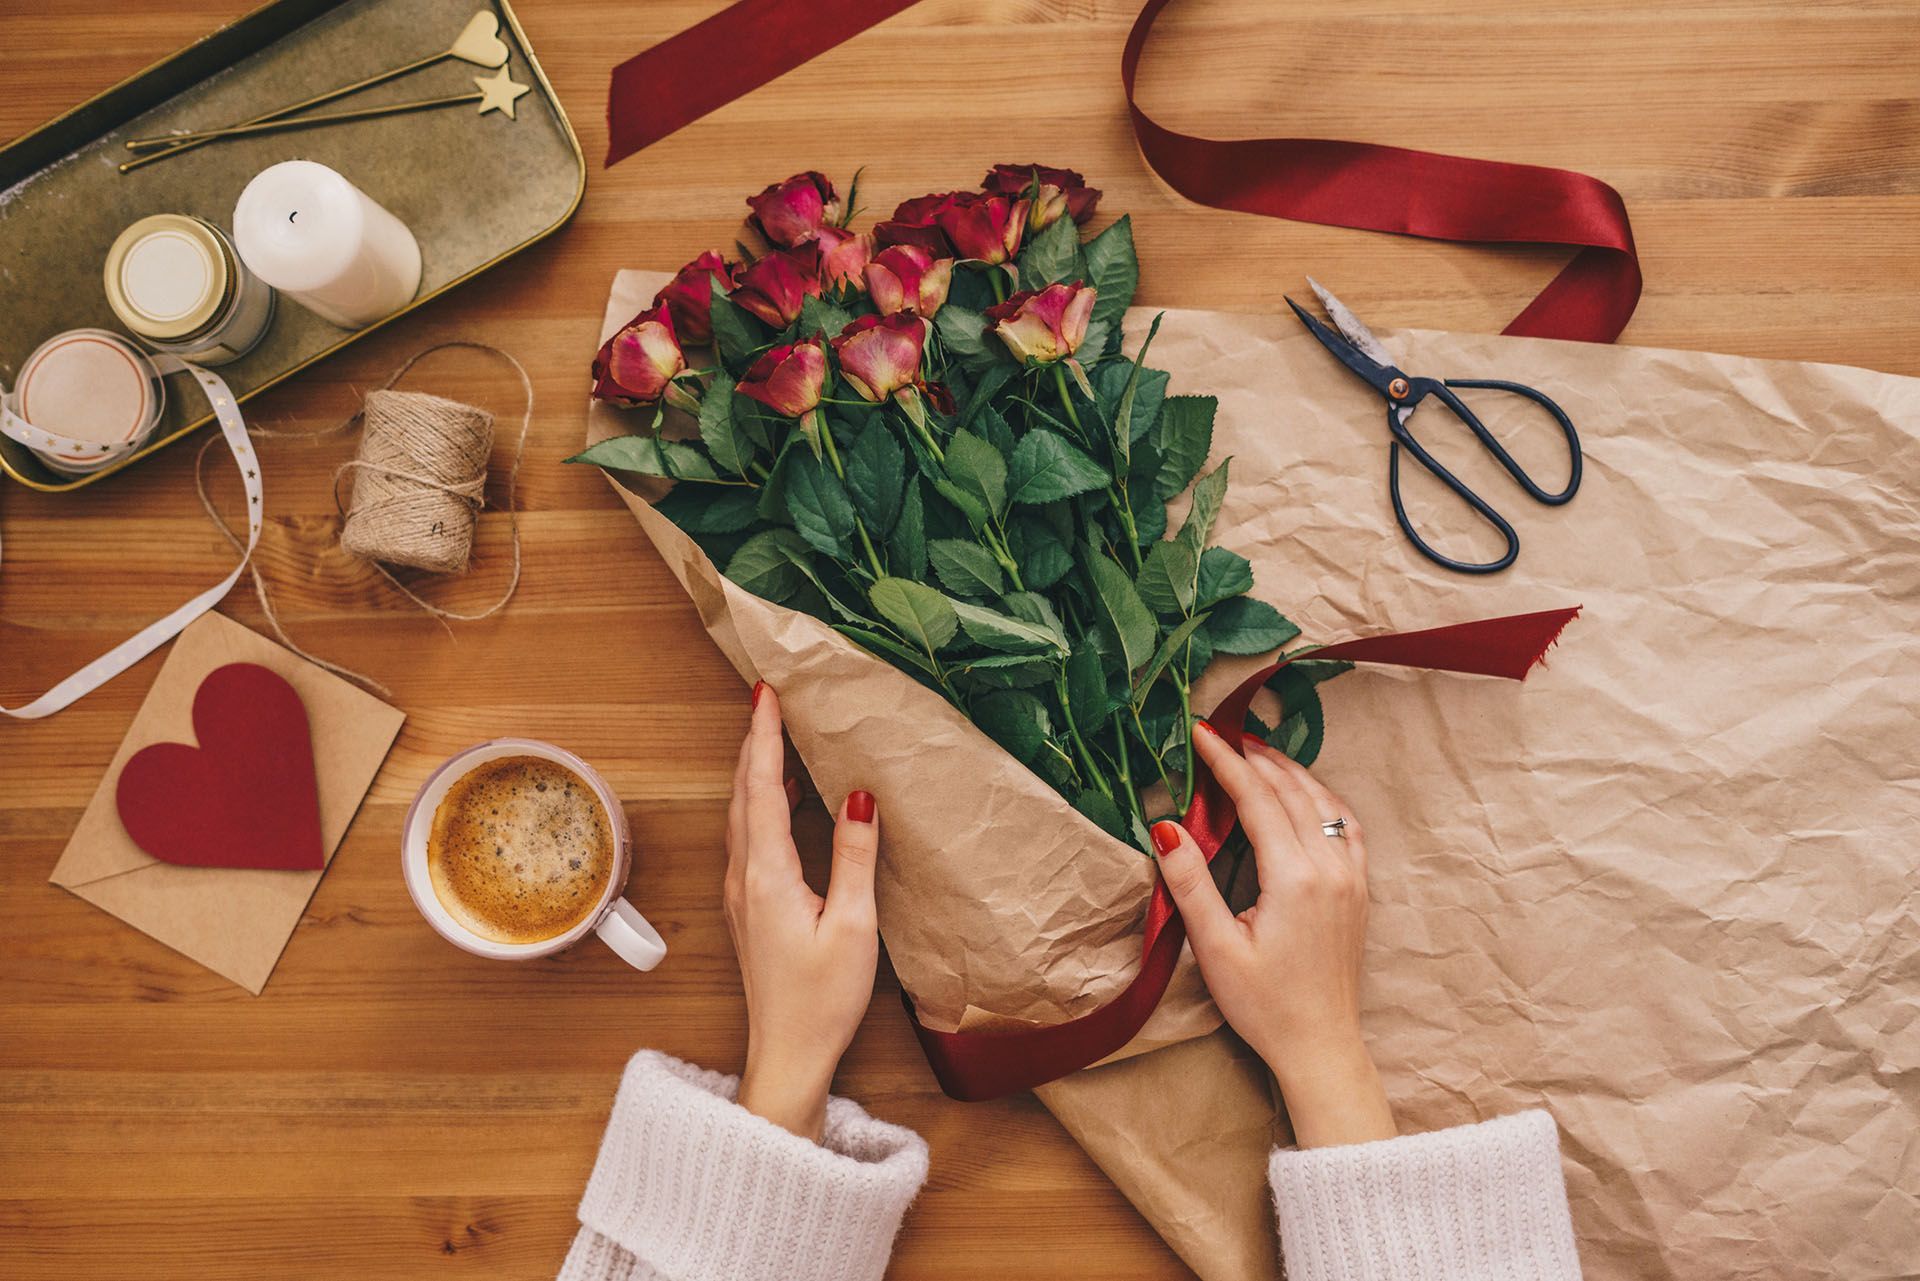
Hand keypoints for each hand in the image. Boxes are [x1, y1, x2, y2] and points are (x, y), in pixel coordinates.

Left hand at [725, 681, 879, 1139]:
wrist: (788, 1057)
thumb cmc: (823, 1000)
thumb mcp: (853, 926)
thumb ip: (856, 856)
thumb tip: (859, 796)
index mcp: (767, 876)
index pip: (761, 788)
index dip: (764, 737)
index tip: (766, 693)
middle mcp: (745, 878)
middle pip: (744, 794)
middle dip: (755, 742)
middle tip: (769, 699)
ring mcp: (742, 894)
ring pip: (743, 815)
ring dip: (756, 772)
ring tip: (777, 735)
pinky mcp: (750, 908)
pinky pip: (750, 838)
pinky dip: (762, 803)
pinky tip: (783, 798)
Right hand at [1149, 721, 1395, 1148]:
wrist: (1320, 1046)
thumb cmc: (1263, 1005)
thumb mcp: (1215, 948)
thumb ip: (1191, 883)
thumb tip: (1165, 827)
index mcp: (1294, 878)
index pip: (1256, 799)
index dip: (1225, 761)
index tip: (1200, 731)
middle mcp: (1331, 868)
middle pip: (1291, 791)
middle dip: (1253, 757)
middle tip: (1221, 734)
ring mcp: (1352, 877)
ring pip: (1322, 802)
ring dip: (1289, 771)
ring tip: (1256, 752)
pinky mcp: (1360, 890)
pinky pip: (1347, 826)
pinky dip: (1321, 798)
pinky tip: (1305, 794)